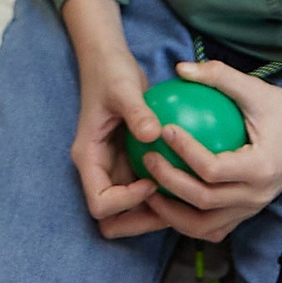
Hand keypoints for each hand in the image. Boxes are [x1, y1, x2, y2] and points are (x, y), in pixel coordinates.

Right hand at [63, 0, 178, 240]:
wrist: (109, 60)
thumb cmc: (111, 71)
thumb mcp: (123, 87)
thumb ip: (137, 111)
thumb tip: (152, 135)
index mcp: (88, 158)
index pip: (100, 203)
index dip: (126, 202)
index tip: (152, 181)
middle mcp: (100, 170)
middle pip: (114, 220)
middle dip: (141, 222)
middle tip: (174, 206)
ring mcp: (116, 169)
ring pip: (132, 212)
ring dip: (156, 213)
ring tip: (187, 201)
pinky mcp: (131, 164)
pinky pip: (148, 192)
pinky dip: (166, 195)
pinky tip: (192, 183)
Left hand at [124, 58, 281, 245]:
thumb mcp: (256, 89)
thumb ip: (219, 76)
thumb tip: (179, 68)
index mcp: (261, 168)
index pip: (214, 170)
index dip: (185, 153)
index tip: (164, 129)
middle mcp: (257, 196)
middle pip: (204, 201)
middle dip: (170, 183)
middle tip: (147, 159)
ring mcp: (252, 209)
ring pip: (205, 226)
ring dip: (173, 213)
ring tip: (148, 188)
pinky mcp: (247, 212)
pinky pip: (213, 226)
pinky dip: (187, 219)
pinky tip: (165, 198)